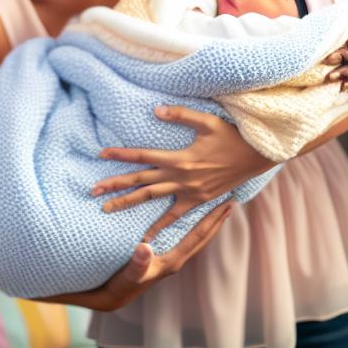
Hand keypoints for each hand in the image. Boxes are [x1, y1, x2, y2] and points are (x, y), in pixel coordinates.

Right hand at [46, 202, 234, 310]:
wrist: (111, 297)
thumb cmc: (120, 284)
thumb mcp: (127, 274)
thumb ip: (137, 263)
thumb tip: (145, 248)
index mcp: (172, 261)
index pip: (197, 236)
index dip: (212, 220)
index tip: (227, 204)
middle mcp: (175, 260)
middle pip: (203, 237)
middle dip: (217, 220)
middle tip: (231, 201)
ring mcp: (171, 259)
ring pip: (196, 238)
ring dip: (208, 223)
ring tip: (217, 208)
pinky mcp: (164, 258)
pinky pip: (185, 239)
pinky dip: (194, 227)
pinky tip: (192, 219)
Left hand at [92, 106, 272, 240]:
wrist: (254, 158)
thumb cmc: (231, 135)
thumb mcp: (207, 121)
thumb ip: (180, 115)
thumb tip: (156, 110)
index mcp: (180, 158)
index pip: (143, 156)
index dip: (121, 154)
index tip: (101, 154)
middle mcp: (181, 177)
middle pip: (141, 182)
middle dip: (116, 185)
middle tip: (93, 191)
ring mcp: (189, 192)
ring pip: (152, 198)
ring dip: (128, 203)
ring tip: (106, 208)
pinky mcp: (197, 200)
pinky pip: (175, 215)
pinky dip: (159, 226)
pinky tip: (146, 237)